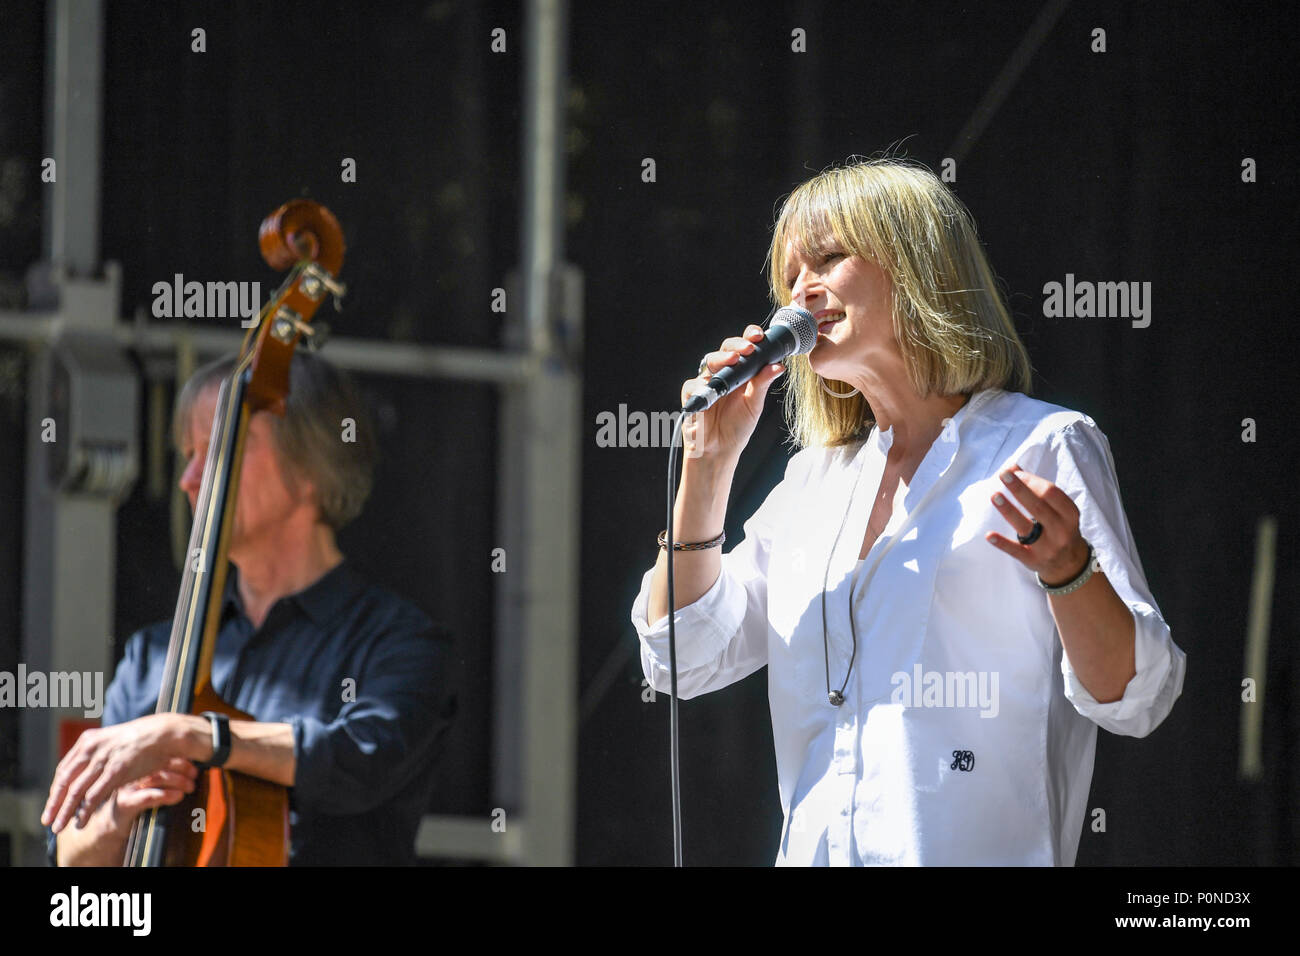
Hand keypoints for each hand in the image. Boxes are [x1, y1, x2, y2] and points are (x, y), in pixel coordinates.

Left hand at [42, 713, 200, 833]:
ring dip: (66, 812)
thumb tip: (84, 771)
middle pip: (65, 781)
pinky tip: (80, 822)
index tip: (52, 803)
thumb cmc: (141, 739)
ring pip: (76, 791)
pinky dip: (84, 811)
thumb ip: (97, 754)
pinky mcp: (116, 771)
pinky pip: (94, 795)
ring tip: (60, 827)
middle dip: (54, 803)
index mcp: (88, 741)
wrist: (163, 733)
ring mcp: (103, 760)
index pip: (64, 769)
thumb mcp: (112, 741)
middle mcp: (91, 749)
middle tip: (47, 820)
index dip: (56, 789)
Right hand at [681, 325, 785, 461]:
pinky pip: (694, 384)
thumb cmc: (737, 427)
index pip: (744, 348)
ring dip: (721, 359)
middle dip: (737, 344)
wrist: (719, 450)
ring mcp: (707, 381)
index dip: (750, 337)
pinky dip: (702, 386)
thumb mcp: (754, 404)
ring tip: (733, 360)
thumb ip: (762, 383)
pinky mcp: (692, 394)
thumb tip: (778, 366)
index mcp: (741, 372)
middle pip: (726, 349)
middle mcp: (723, 373)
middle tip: (748, 348)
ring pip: (710, 361)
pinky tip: (710, 389)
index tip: (759, 336)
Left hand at [984, 463, 1090, 586]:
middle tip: (1002, 475)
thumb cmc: (1059, 527)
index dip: (1032, 481)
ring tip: (994, 496)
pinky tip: (988, 535)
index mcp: (1070, 514)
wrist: (1069, 564)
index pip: (1051, 493)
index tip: (1015, 473)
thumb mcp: (1057, 509)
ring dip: (1009, 510)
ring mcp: (1047, 547)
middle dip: (1019, 489)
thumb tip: (1012, 467)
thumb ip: (1036, 488)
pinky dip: (1002, 543)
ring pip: (1026, 527)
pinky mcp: (1033, 560)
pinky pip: (1016, 551)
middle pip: (1038, 507)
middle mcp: (1061, 530)